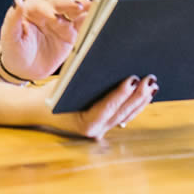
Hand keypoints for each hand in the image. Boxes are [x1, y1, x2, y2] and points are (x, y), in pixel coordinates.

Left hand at [0, 0, 90, 80]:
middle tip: (77, 6)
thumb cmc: (14, 51)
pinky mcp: (70, 33)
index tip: (52, 16)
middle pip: (59, 4)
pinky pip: (81, 25)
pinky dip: (90, 20)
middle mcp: (47, 13)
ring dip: (82, 8)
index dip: (46, 9)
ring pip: (72, 11)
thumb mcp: (10, 37)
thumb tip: (17, 1)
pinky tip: (97, 16)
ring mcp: (60, 23)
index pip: (39, 5)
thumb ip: (12, 19)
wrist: (25, 70)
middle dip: (68, 4)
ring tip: (92, 6)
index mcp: (30, 11)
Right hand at [35, 75, 158, 139]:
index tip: (133, 79)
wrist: (40, 109)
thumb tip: (105, 63)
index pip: (107, 107)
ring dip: (141, 100)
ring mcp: (102, 129)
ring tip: (152, 84)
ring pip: (127, 115)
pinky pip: (124, 115)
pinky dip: (135, 104)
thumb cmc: (51, 94)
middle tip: (149, 79)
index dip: (121, 94)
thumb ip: (83, 78)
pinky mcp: (106, 124)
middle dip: (138, 95)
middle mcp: (96, 131)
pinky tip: (146, 94)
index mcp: (84, 124)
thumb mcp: (64, 85)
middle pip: (122, 112)